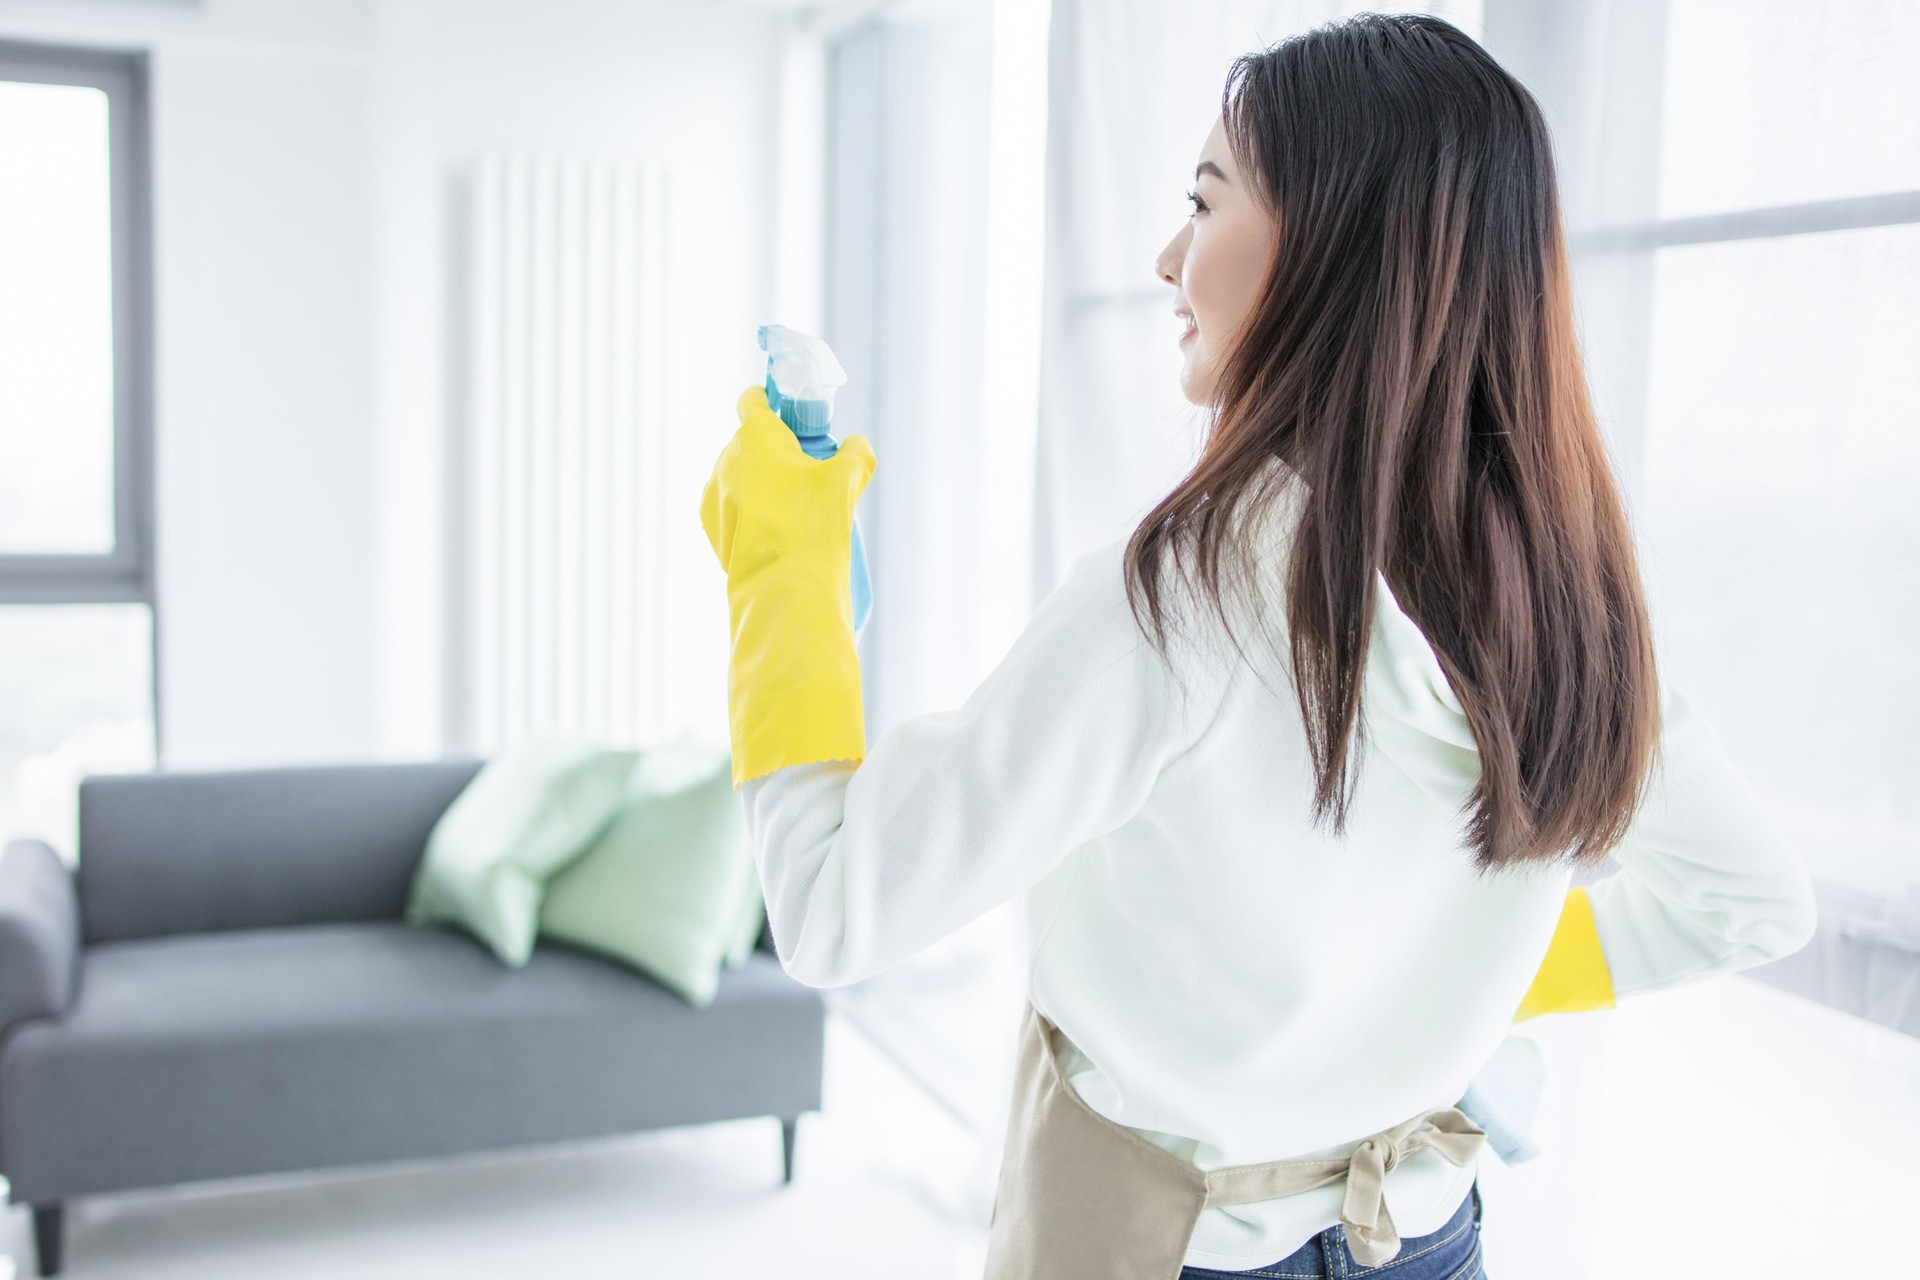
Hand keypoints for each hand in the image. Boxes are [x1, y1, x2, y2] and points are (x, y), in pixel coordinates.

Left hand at [700, 384, 875, 576]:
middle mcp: (727, 458)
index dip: (765, 401)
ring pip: (738, 476)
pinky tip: (771, 531)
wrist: (783, 583)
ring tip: (788, 511)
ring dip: (758, 484)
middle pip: (749, 443)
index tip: (777, 408)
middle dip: (772, 453)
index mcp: (757, 436)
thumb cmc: (813, 523)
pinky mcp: (710, 524)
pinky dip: (747, 511)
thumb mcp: (847, 480)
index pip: (752, 402)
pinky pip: (729, 506)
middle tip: (802, 473)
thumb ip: (856, 454)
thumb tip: (857, 447)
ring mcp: (714, 492)